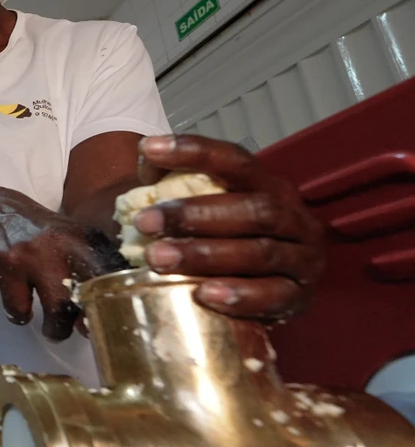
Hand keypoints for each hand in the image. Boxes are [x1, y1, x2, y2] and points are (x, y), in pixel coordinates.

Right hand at [0, 187, 128, 340]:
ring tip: (54, 331)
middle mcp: (64, 245)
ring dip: (56, 328)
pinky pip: (19, 307)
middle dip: (89, 320)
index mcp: (85, 238)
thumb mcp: (70, 238)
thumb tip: (106, 307)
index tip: (110, 317)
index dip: (114, 301)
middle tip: (85, 331)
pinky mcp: (9, 266)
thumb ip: (90, 266)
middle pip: (89, 293)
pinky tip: (22, 312)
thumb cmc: (38, 232)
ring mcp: (35, 255)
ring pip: (57, 308)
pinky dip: (20, 316)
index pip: (112, 274)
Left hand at [135, 135, 324, 320]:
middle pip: (253, 209)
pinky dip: (239, 295)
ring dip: (206, 255)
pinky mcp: (299, 297)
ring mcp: (301, 258)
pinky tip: (204, 294)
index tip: (149, 149)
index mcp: (269, 187)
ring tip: (158, 258)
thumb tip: (147, 162)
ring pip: (260, 252)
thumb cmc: (225, 241)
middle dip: (195, 215)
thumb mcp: (203, 208)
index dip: (195, 152)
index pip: (236, 161)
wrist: (265, 293)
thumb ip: (176, 184)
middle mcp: (294, 217)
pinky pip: (272, 295)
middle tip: (145, 222)